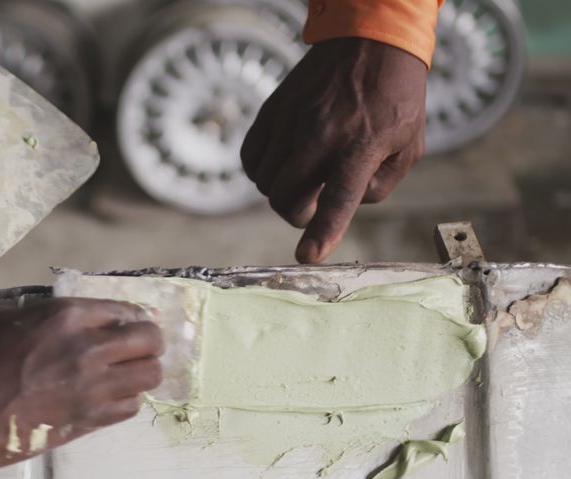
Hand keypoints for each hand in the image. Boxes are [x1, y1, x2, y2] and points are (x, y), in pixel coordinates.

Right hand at [0, 298, 162, 478]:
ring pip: (149, 377)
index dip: (132, 319)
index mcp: (67, 316)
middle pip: (149, 342)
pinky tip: (109, 399)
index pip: (127, 311)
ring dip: (141, 374)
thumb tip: (74, 317)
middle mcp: (89, 348)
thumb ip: (49, 317)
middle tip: (137, 350)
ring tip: (126, 376)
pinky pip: (130, 408)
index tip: (130, 326)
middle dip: (148, 344)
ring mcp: (92, 387)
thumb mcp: (7, 319)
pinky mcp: (88, 421)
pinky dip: (126, 402)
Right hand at [241, 38, 427, 262]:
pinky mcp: (272, 112)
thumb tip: (346, 206)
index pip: (338, 198)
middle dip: (297, 213)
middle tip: (313, 202)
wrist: (369, 41)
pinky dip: (261, 172)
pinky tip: (282, 164)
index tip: (307, 256)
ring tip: (302, 178)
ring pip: (264, 182)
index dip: (321, 232)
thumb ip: (380, 186)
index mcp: (362, 145)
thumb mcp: (409, 146)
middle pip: (285, 197)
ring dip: (280, 192)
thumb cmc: (394, 96)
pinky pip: (250, 158)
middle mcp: (321, 134)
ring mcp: (291, 121)